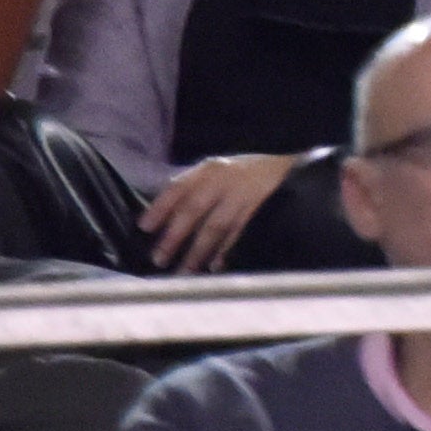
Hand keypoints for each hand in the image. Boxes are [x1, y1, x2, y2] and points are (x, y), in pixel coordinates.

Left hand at [141, 151, 304, 270]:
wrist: (286, 160)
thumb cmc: (243, 170)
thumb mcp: (217, 170)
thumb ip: (194, 188)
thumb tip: (162, 216)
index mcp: (208, 169)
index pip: (179, 188)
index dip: (161, 207)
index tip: (145, 227)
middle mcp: (223, 180)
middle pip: (194, 209)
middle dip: (175, 236)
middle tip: (160, 258)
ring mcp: (242, 194)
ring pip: (216, 225)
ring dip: (199, 250)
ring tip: (185, 270)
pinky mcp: (259, 206)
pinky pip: (239, 231)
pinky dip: (227, 249)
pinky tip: (216, 264)